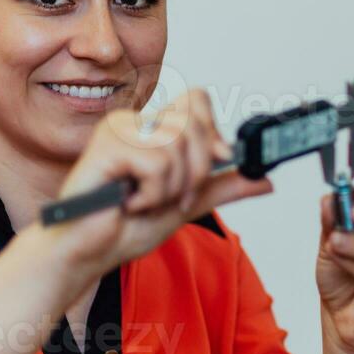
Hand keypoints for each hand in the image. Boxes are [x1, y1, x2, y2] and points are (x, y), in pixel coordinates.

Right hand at [43, 88, 272, 292]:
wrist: (89, 252)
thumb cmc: (124, 226)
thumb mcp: (187, 205)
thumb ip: (222, 187)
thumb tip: (264, 178)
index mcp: (153, 130)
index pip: (197, 101)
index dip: (212, 131)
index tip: (216, 159)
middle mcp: (136, 122)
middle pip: (194, 123)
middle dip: (195, 171)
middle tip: (173, 197)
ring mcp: (119, 130)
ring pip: (177, 147)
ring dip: (170, 189)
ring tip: (143, 202)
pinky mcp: (106, 145)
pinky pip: (156, 164)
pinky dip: (151, 194)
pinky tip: (127, 203)